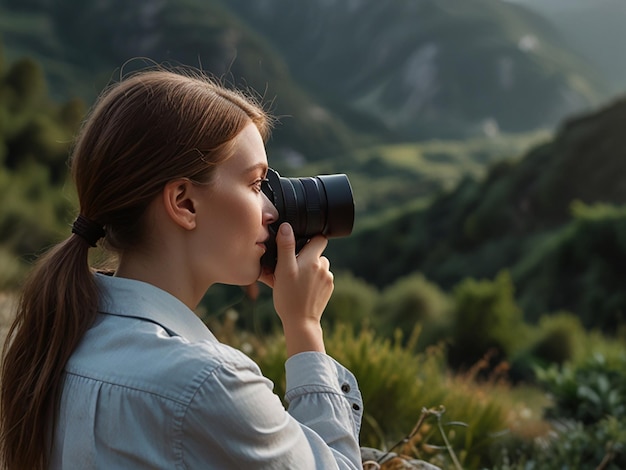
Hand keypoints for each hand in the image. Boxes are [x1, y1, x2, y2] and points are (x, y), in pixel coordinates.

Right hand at [258, 223, 332, 354]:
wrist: (301, 322)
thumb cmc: (289, 296)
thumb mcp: (282, 270)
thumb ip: (286, 247)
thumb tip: (287, 227)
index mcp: (313, 260)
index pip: (320, 238)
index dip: (310, 238)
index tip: (299, 245)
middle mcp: (324, 267)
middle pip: (317, 253)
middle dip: (306, 257)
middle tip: (291, 268)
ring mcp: (328, 279)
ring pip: (318, 266)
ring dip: (309, 270)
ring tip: (296, 280)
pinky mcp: (328, 290)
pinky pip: (320, 278)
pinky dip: (313, 281)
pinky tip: (302, 289)